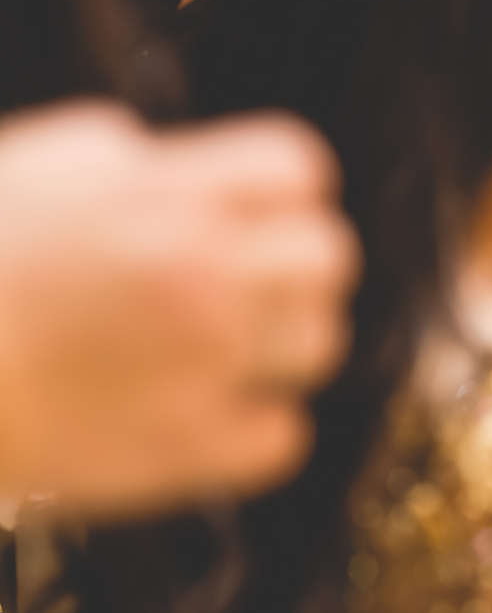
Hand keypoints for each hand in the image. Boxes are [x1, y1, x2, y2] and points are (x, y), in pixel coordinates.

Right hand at [0, 101, 358, 517]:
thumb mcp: (40, 166)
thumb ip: (134, 163)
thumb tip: (181, 169)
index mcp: (166, 195)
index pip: (299, 171)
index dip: (287, 192)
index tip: (268, 212)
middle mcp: (203, 274)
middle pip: (330, 256)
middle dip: (298, 265)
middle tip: (256, 283)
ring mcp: (203, 365)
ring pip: (319, 344)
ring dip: (283, 344)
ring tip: (229, 350)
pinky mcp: (188, 449)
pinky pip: (284, 437)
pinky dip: (256, 427)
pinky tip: (211, 413)